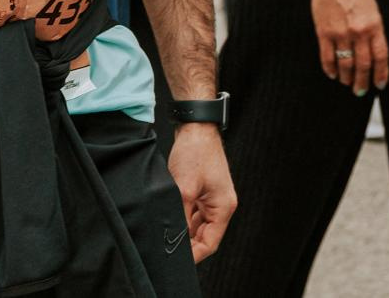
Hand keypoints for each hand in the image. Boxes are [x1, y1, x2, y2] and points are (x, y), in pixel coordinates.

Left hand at [167, 124, 236, 263]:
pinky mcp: (203, 193)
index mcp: (223, 208)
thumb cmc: (195, 153)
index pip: (209, 244)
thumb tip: (171, 240)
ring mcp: (212, 200)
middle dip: (186, 245)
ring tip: (165, 231)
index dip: (192, 256)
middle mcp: (221, 206)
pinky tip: (169, 218)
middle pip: (204, 238)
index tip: (173, 261)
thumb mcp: (183, 190)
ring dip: (182, 231)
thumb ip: (179, 218)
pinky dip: (182, 219)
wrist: (195, 128)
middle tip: (165, 248)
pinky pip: (193, 215)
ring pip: (197, 227)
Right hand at [310, 0, 386, 95]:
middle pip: (363, 65)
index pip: (380, 57)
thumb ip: (375, 32)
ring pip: (345, 64)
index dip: (381, 74)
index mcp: (374, 26)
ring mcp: (340, 33)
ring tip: (347, 83)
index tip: (380, 85)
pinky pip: (327, 57)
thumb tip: (374, 55)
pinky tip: (333, 75)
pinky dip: (330, 69)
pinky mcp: (324, 33)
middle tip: (361, 91)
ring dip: (347, 78)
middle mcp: (358, 32)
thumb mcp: (373, 11)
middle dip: (363, 81)